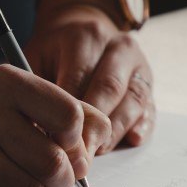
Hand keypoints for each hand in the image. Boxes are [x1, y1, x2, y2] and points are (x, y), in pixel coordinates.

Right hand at [0, 65, 110, 186]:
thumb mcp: (26, 96)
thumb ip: (72, 110)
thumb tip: (99, 142)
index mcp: (9, 82)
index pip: (68, 115)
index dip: (78, 139)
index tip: (68, 144)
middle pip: (53, 161)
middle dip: (65, 179)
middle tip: (60, 178)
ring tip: (33, 180)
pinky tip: (6, 183)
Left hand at [25, 0, 155, 152]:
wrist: (83, 31)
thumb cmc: (54, 53)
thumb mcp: (36, 57)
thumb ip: (37, 88)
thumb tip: (37, 128)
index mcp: (86, 37)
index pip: (79, 78)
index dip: (67, 113)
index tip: (55, 140)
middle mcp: (118, 47)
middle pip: (109, 89)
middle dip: (93, 126)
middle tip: (77, 155)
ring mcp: (138, 65)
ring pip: (133, 101)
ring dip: (115, 131)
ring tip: (96, 152)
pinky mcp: (149, 83)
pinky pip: (150, 108)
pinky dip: (142, 126)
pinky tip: (131, 140)